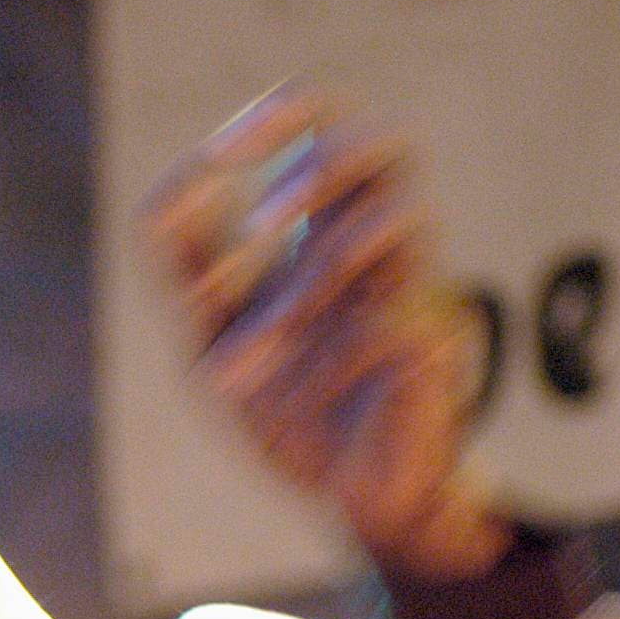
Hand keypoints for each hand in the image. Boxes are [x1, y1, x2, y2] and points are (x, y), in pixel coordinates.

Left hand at [142, 84, 511, 579]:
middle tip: (260, 225)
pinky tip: (304, 395)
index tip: (220, 158)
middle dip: (319, 163)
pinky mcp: (435, 351)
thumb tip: (184, 183)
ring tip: (272, 329)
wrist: (356, 501)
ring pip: (402, 217)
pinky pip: (397, 321)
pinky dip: (332, 357)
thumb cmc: (292, 410)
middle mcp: (380, 251)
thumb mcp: (212, 336)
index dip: (281, 117)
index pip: (327, 128)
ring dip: (317, 269)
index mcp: (325, 232)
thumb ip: (187, 265)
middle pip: (388, 143)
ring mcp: (416, 294)